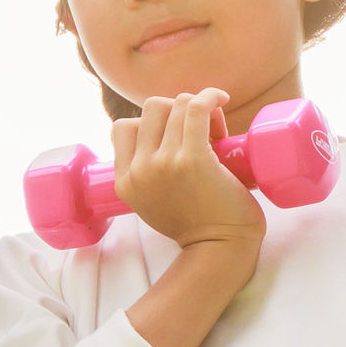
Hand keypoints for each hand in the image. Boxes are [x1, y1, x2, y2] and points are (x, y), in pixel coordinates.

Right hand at [108, 92, 265, 253]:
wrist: (219, 250)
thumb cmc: (196, 227)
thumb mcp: (151, 202)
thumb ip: (146, 175)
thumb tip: (163, 132)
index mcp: (125, 182)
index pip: (124, 127)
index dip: (152, 124)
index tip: (174, 137)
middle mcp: (140, 170)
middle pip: (152, 109)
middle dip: (177, 110)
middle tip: (200, 131)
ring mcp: (165, 164)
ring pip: (177, 105)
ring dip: (199, 108)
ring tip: (216, 129)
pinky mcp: (194, 159)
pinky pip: (196, 108)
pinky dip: (210, 96)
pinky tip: (220, 98)